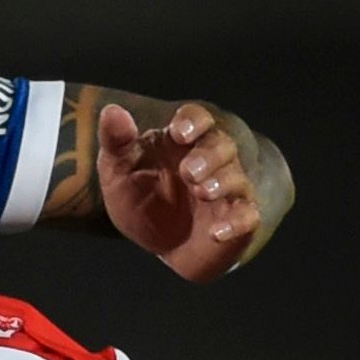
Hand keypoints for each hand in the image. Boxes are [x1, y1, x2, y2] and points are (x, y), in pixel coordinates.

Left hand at [96, 101, 271, 283]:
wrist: (160, 248)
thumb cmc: (141, 201)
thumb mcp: (118, 173)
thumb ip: (115, 142)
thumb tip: (111, 111)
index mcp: (182, 142)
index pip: (197, 118)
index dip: (192, 122)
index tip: (180, 133)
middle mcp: (211, 161)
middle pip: (222, 145)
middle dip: (208, 155)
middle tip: (189, 172)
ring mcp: (228, 191)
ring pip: (237, 177)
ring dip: (222, 182)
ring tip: (202, 192)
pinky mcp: (238, 222)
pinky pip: (247, 217)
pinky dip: (236, 223)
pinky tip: (217, 232)